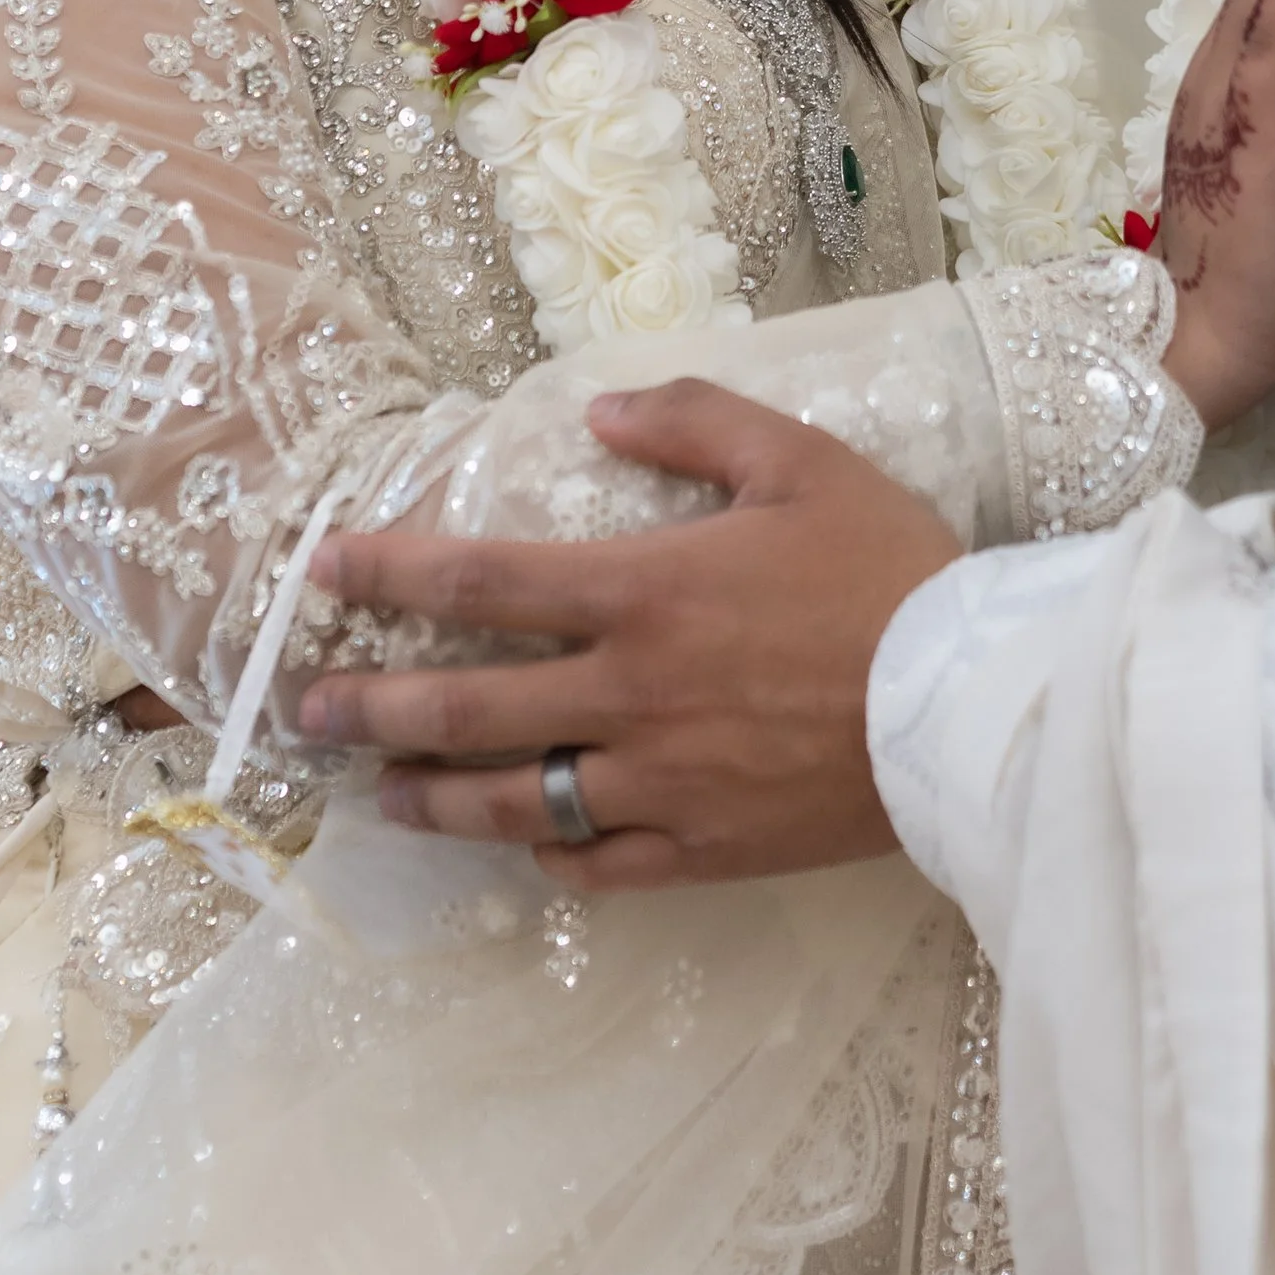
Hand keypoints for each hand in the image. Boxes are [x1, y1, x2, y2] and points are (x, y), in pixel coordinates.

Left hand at [298, 380, 960, 885]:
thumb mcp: (800, 460)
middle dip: (369, 709)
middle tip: (305, 713)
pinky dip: (548, 855)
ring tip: (383, 797)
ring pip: (512, 801)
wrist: (968, 704)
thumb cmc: (887, 570)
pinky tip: (523, 846)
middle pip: (463, 707)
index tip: (321, 572)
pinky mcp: (701, 850)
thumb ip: (693, 423)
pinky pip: (596, 865)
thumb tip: (597, 408)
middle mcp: (626, 696)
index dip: (387, 573)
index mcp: (641, 593)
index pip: (478, 582)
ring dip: (433, 798)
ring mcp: (657, 785)